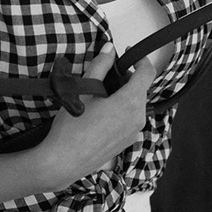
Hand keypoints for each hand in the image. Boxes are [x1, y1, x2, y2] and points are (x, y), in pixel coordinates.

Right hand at [36, 50, 155, 184]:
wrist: (63, 161)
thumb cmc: (71, 128)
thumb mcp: (84, 90)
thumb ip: (100, 66)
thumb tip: (109, 49)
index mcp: (131, 102)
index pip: (147, 73)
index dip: (140, 59)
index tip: (129, 54)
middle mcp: (138, 118)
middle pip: (141, 89)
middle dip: (128, 78)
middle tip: (108, 74)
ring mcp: (134, 133)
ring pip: (136, 105)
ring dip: (125, 95)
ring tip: (102, 94)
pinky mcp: (126, 143)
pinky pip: (130, 120)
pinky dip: (122, 110)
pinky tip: (101, 112)